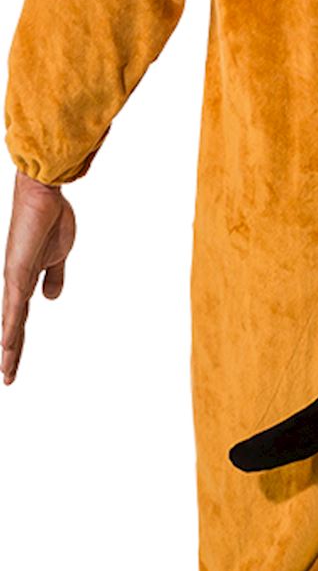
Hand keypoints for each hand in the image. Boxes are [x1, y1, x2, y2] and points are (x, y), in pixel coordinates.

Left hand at [2, 170, 75, 384]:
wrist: (44, 193)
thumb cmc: (51, 217)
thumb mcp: (58, 255)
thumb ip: (54, 277)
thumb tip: (51, 299)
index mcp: (24, 279)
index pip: (19, 317)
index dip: (17, 339)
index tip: (13, 360)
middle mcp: (15, 282)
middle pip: (12, 325)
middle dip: (12, 352)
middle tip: (8, 378)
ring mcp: (14, 278)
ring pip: (10, 321)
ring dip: (10, 347)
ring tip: (7, 370)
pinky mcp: (17, 271)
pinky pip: (14, 305)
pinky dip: (10, 326)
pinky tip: (7, 343)